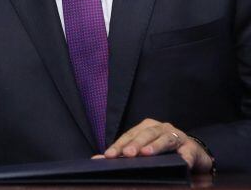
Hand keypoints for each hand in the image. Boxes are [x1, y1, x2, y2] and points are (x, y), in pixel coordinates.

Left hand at [97, 118, 213, 172]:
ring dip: (155, 146)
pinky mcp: (192, 148)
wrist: (193, 153)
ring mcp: (178, 136)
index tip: (109, 155)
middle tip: (127, 154)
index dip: (119, 145)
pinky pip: (188, 153)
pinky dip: (185, 158)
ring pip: (165, 139)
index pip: (130, 135)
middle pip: (146, 134)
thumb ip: (123, 155)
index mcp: (147, 127)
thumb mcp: (143, 151)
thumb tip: (97, 159)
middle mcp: (161, 128)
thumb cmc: (163, 152)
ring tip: (146, 154)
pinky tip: (182, 163)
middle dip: (135, 144)